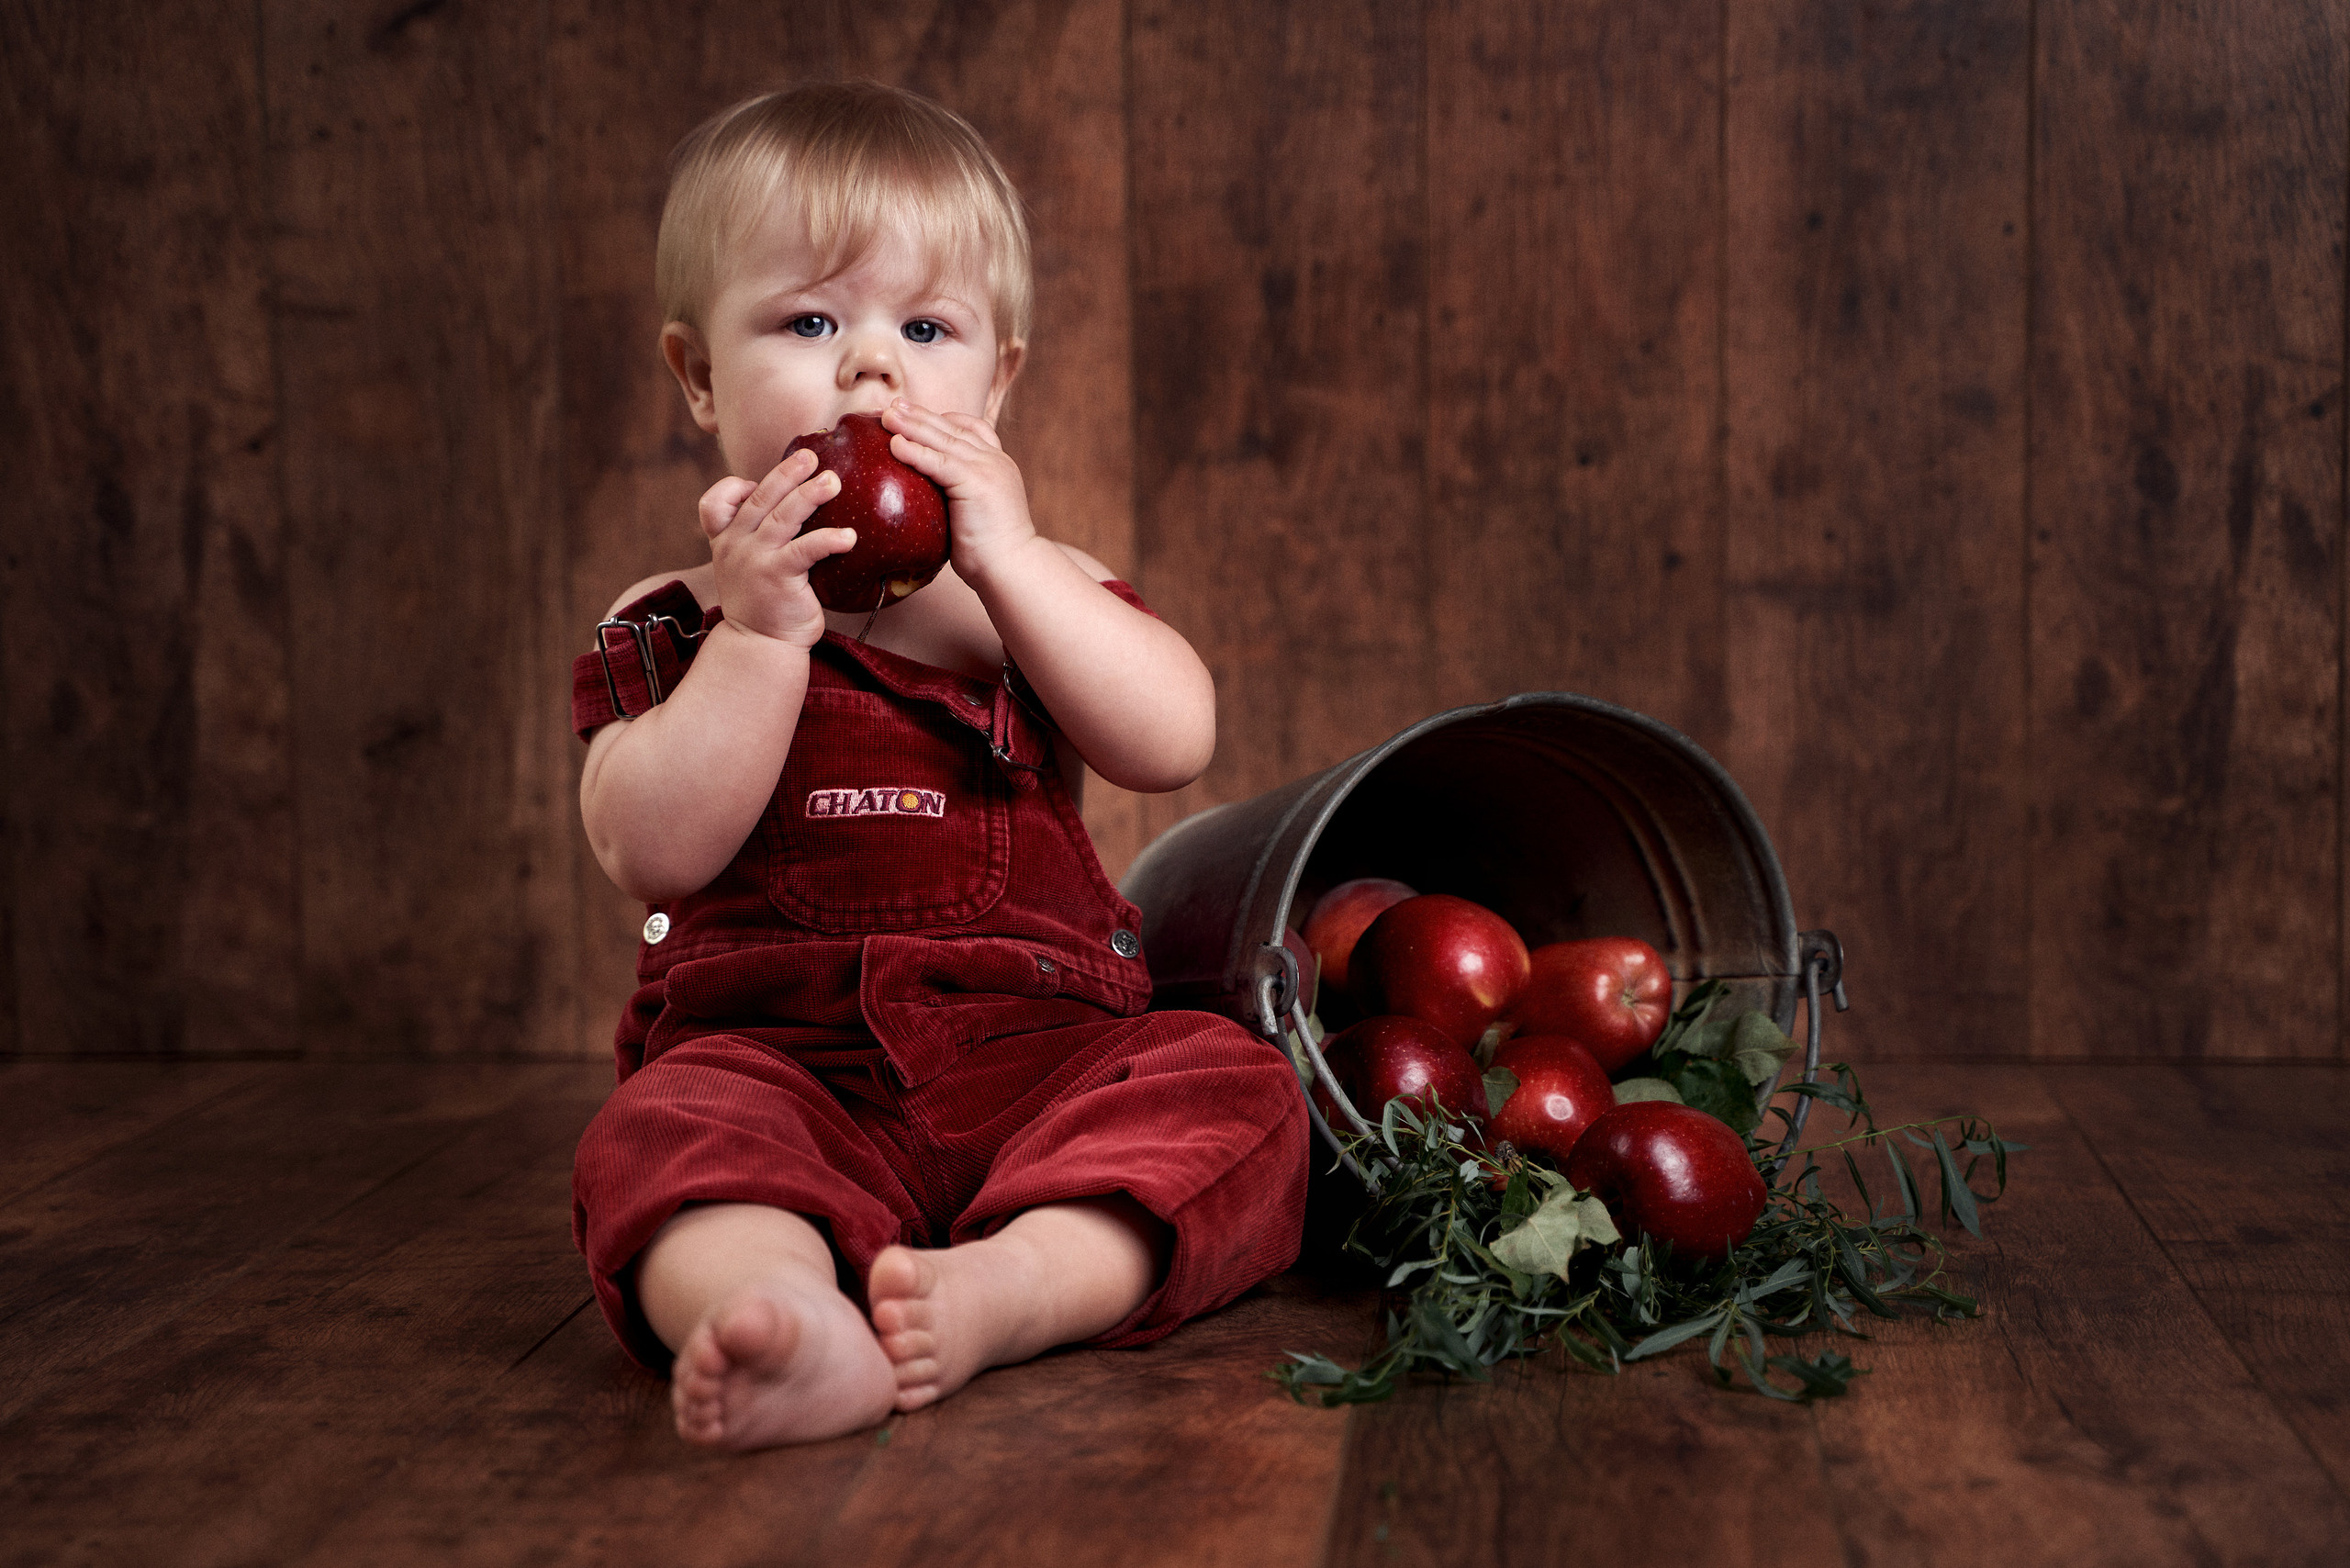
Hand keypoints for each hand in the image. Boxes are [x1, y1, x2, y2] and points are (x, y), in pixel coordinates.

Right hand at [700, 450, 854, 646]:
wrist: (760, 645)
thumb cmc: (764, 605)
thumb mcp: (748, 569)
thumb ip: (759, 541)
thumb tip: (798, 509)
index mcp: (725, 541)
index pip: (713, 505)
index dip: (730, 488)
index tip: (752, 482)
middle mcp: (735, 546)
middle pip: (759, 499)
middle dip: (786, 473)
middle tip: (811, 455)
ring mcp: (755, 559)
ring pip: (782, 517)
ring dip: (809, 494)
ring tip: (833, 481)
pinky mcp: (777, 576)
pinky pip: (805, 549)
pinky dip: (829, 539)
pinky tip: (850, 536)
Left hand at [879, 398, 1037, 585]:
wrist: (1013, 568)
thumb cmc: (991, 555)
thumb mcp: (975, 516)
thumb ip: (958, 500)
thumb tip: (928, 505)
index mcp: (998, 466)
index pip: (972, 430)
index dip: (944, 419)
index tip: (918, 414)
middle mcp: (995, 460)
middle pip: (953, 428)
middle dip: (920, 415)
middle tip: (893, 404)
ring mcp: (988, 468)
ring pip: (943, 439)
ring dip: (912, 424)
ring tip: (885, 414)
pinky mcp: (976, 481)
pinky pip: (938, 461)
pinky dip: (915, 451)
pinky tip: (895, 443)